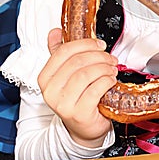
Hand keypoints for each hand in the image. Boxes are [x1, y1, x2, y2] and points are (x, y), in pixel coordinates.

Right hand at [38, 28, 117, 147]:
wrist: (84, 128)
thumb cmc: (77, 97)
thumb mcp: (66, 74)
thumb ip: (59, 52)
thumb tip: (55, 32)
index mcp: (45, 77)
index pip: (64, 51)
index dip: (85, 44)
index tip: (99, 44)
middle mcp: (50, 91)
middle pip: (77, 61)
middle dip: (99, 56)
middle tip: (110, 58)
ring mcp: (63, 104)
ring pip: (86, 74)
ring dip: (104, 68)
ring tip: (112, 69)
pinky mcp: (79, 113)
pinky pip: (95, 89)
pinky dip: (107, 81)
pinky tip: (111, 80)